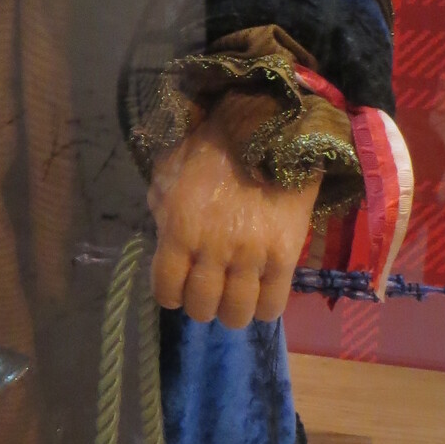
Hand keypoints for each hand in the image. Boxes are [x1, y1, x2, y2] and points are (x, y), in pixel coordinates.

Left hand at [148, 112, 318, 328]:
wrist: (265, 131)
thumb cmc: (209, 150)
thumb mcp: (167, 174)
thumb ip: (160, 211)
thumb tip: (164, 240)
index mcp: (179, 231)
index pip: (166, 290)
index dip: (170, 295)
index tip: (177, 288)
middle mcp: (212, 249)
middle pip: (201, 307)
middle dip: (200, 304)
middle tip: (207, 290)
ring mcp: (251, 255)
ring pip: (236, 312)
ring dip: (231, 310)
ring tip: (233, 297)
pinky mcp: (284, 255)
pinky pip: (272, 304)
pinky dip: (263, 308)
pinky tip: (259, 296)